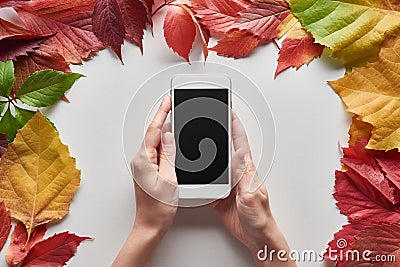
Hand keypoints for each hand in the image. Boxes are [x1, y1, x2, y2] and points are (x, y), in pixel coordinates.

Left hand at [112, 95, 177, 266]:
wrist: (150, 226)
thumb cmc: (158, 209)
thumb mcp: (169, 178)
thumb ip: (169, 154)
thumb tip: (168, 134)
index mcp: (143, 160)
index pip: (154, 130)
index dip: (162, 113)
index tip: (168, 100)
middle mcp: (140, 161)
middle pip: (153, 133)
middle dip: (163, 117)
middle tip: (173, 104)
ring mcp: (142, 166)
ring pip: (155, 142)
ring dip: (164, 130)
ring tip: (175, 118)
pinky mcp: (146, 170)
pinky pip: (156, 151)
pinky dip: (164, 143)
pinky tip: (172, 141)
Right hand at [212, 112, 295, 266]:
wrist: (256, 236)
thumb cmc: (260, 218)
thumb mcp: (252, 195)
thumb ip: (245, 177)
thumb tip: (240, 156)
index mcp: (246, 171)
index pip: (240, 143)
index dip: (235, 126)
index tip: (230, 112)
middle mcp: (237, 174)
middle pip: (226, 148)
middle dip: (219, 131)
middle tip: (213, 117)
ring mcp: (227, 184)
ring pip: (215, 163)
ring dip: (208, 150)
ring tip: (199, 136)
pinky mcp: (219, 195)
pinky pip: (207, 181)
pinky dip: (201, 174)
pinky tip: (196, 169)